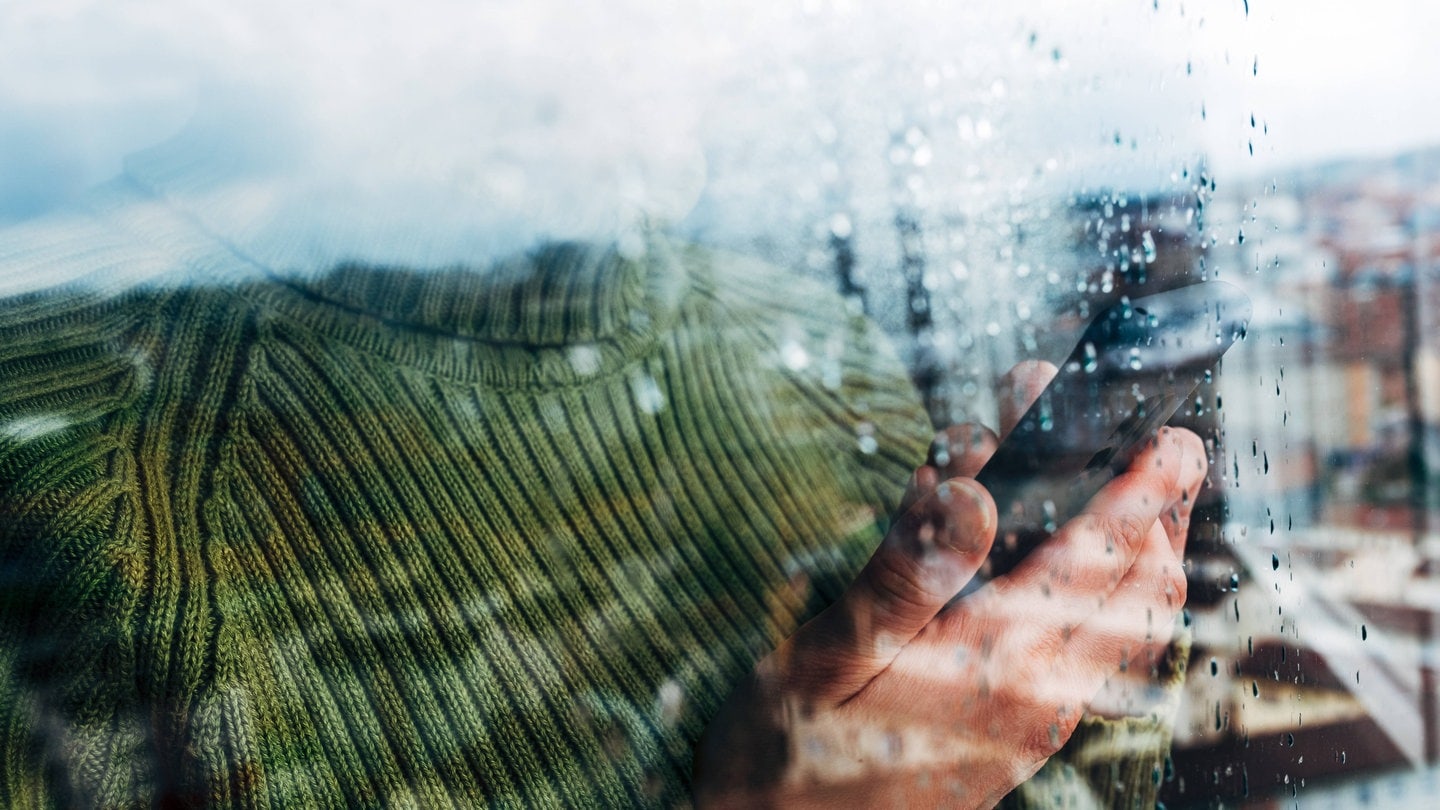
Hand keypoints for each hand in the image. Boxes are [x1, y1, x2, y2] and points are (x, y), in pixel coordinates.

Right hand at [694, 362, 1206, 807]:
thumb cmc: (788, 759)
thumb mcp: (824, 658)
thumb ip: (904, 574)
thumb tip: (971, 490)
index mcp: (994, 664)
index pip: (1097, 554)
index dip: (1136, 482)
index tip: (1168, 432)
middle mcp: (1040, 696)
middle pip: (1143, 588)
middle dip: (1161, 505)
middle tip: (1156, 440)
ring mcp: (1041, 722)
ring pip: (1137, 628)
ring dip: (1151, 552)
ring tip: (1141, 496)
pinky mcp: (1026, 738)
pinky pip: (1108, 656)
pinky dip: (1121, 596)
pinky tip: (1087, 573)